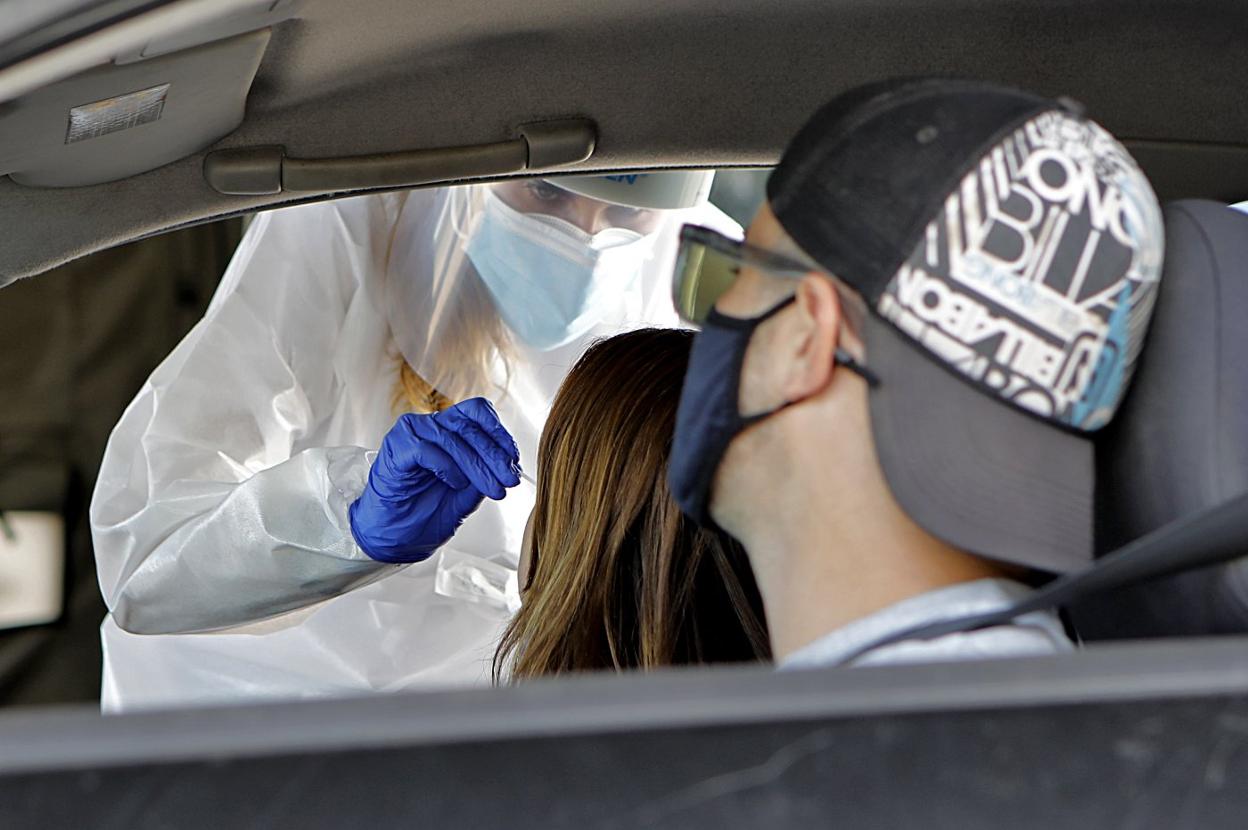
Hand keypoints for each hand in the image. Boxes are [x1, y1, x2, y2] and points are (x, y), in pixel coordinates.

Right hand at [349, 398, 520, 562]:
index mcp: (446, 430)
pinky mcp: (396, 449)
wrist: (393, 538)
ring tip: (492, 488)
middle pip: (469, 425)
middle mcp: (429, 426)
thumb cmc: (425, 514)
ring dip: (478, 465)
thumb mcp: (466, 493)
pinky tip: (456, 484)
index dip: (499, 433)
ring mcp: (411, 434)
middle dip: (495, 455)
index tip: (514, 460)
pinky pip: (427, 449)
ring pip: (452, 438)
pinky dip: (448, 467)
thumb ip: (485, 473)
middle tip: (510, 480)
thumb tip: (511, 464)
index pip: (477, 413)